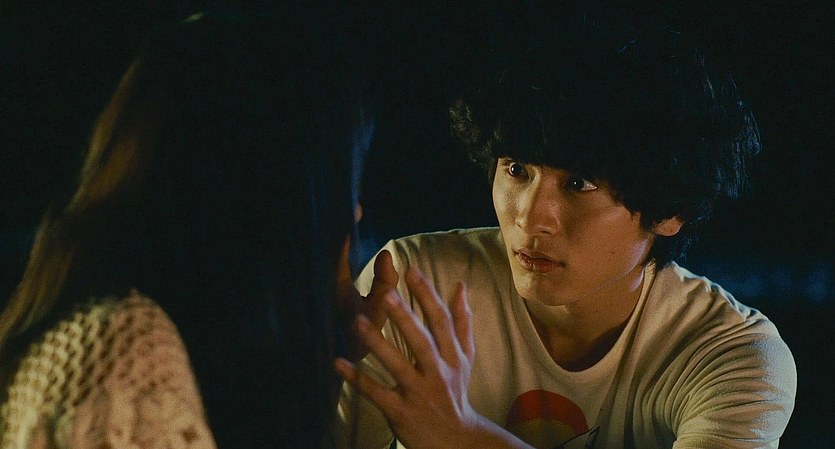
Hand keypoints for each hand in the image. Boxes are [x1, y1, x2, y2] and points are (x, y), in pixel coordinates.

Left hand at [335, 267, 481, 448]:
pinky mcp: (401, 412)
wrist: (456, 441)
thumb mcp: (465, 357)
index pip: (441, 321)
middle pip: (422, 341)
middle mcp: (438, 372)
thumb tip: (460, 286)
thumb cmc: (456, 391)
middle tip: (386, 293)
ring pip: (398, 366)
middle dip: (405, 317)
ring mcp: (419, 393)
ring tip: (357, 322)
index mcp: (453, 356)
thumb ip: (462, 321)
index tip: (412, 270)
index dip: (427, 296)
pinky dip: (357, 379)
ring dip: (377, 344)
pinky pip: (377, 393)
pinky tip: (338, 363)